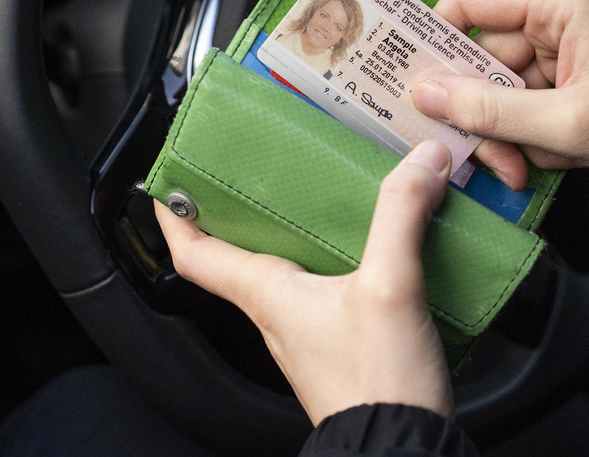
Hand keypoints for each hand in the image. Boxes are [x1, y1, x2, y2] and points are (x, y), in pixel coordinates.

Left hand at [154, 140, 454, 424]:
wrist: (403, 450)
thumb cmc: (376, 387)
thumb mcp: (389, 287)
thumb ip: (400, 215)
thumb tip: (420, 160)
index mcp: (267, 294)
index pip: (195, 253)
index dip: (173, 214)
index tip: (167, 177)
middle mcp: (279, 312)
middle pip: (240, 252)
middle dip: (241, 207)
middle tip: (252, 166)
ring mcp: (311, 329)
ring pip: (286, 268)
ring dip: (294, 228)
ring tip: (320, 188)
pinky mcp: (345, 339)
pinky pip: (328, 285)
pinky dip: (339, 254)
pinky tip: (377, 240)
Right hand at [411, 0, 588, 205]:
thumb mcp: (568, 126)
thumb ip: (488, 109)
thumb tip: (426, 92)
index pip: (469, 1)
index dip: (435, 43)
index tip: (414, 84)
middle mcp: (568, 4)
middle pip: (486, 52)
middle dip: (484, 110)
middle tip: (488, 155)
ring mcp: (577, 34)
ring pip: (507, 80)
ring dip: (510, 128)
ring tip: (530, 164)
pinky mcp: (585, 61)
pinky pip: (534, 92)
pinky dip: (535, 128)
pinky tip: (555, 154)